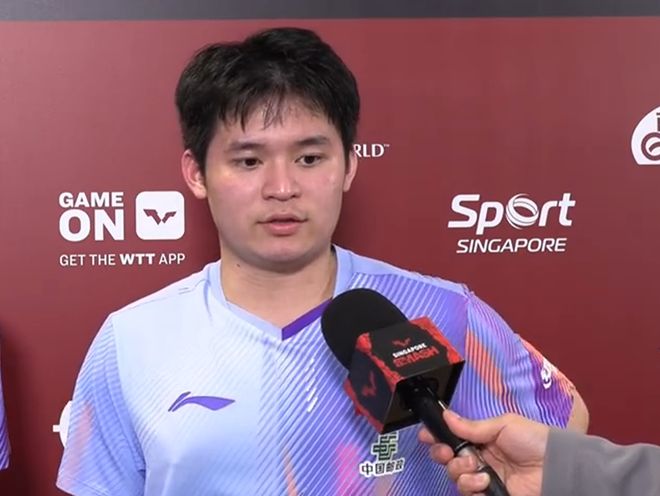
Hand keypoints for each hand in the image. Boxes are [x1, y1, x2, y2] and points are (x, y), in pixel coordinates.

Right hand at [418, 410, 548, 495]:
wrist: (556, 469)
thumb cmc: (534, 441)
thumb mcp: (503, 425)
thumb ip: (473, 426)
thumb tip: (446, 416)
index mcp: (482, 438)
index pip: (453, 437)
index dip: (437, 436)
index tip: (427, 435)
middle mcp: (480, 458)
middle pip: (447, 458)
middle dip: (442, 454)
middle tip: (448, 452)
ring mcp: (483, 479)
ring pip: (455, 476)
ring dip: (460, 471)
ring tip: (479, 470)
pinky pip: (467, 493)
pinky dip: (471, 487)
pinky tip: (485, 482)